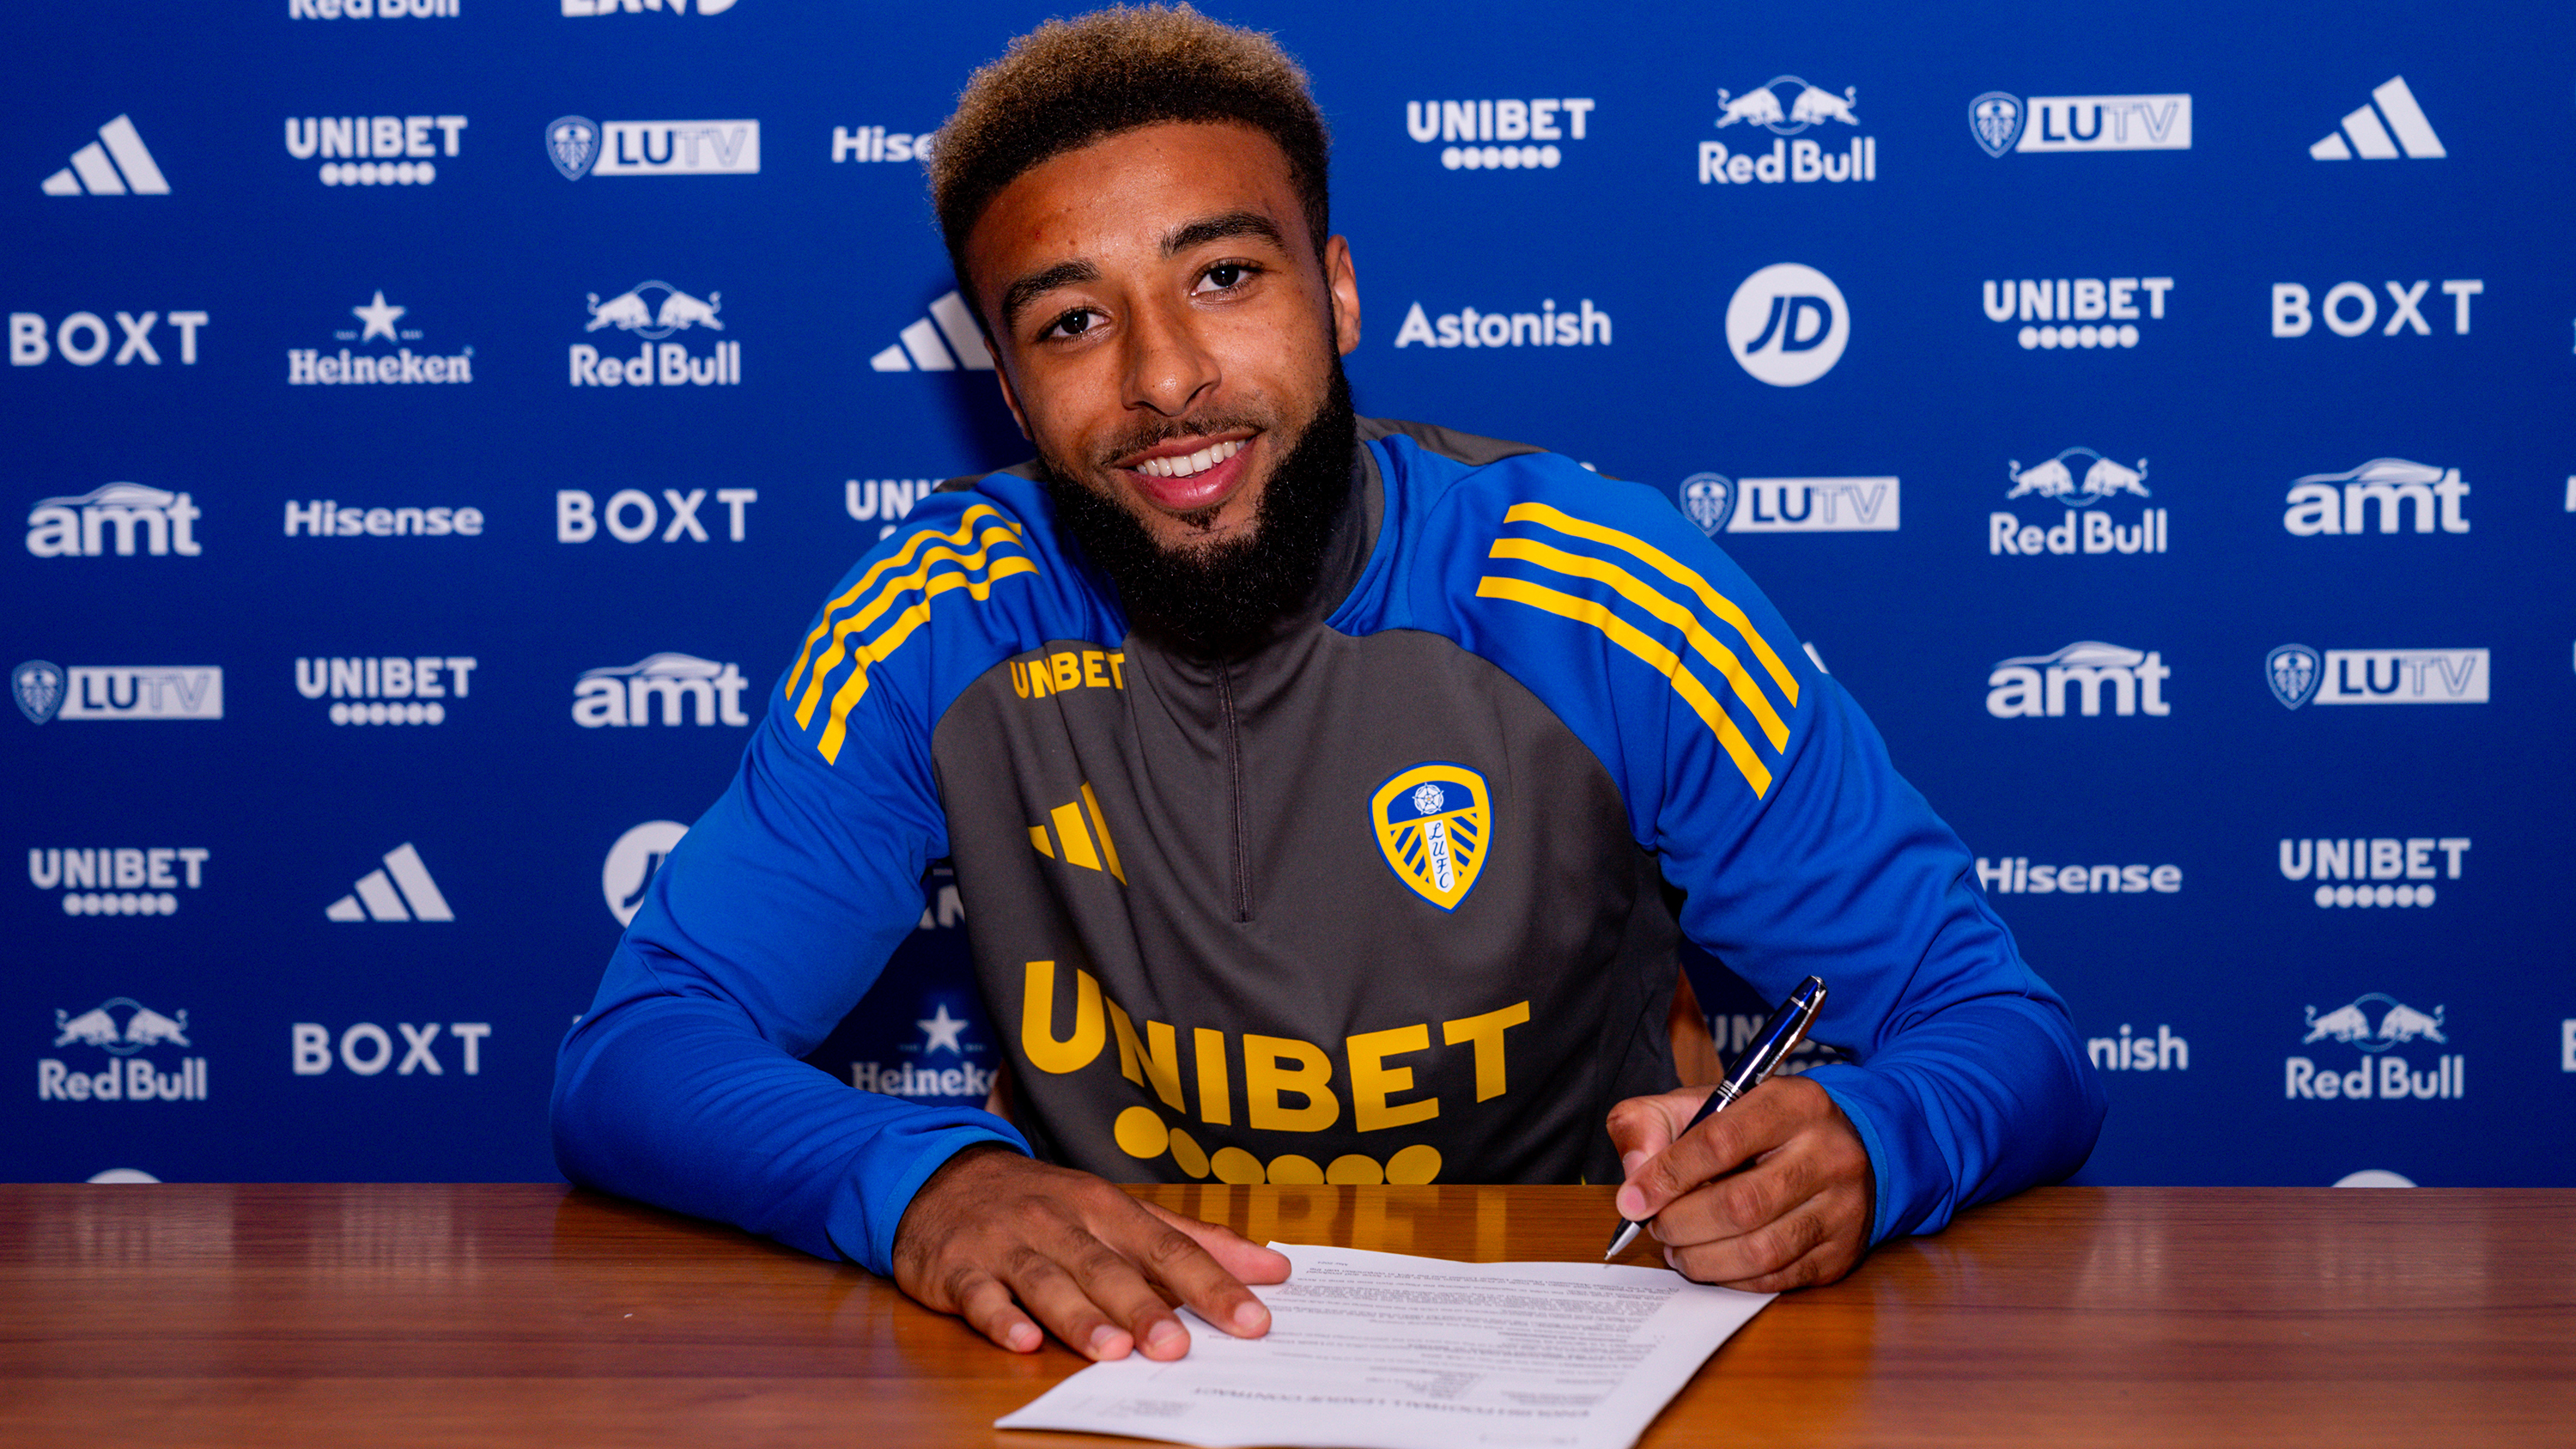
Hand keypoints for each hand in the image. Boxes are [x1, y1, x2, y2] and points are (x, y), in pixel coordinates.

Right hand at [891, 1143, 1289, 1359]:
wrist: (944, 1178)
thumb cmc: (1046, 1204)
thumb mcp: (1118, 1211)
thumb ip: (1193, 1241)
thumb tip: (1271, 1267)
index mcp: (1106, 1208)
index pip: (1169, 1248)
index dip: (1211, 1285)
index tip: (1252, 1320)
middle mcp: (1060, 1223)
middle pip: (1108, 1267)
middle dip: (1145, 1306)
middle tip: (1179, 1346)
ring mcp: (1008, 1245)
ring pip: (1047, 1281)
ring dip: (1079, 1317)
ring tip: (1113, 1351)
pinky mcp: (960, 1269)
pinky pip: (980, 1295)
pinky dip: (999, 1317)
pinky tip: (1021, 1340)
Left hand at [1606, 1074, 1872, 1290]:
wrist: (1833, 1150)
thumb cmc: (1758, 1128)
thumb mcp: (1704, 1103)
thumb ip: (1652, 1122)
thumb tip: (1635, 1174)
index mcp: (1793, 1103)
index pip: (1720, 1141)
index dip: (1668, 1175)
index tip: (1634, 1200)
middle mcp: (1829, 1152)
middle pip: (1741, 1204)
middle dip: (1682, 1223)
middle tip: (1657, 1227)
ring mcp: (1844, 1206)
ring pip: (1761, 1250)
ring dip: (1702, 1260)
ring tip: (1676, 1250)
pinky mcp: (1843, 1252)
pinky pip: (1777, 1279)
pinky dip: (1731, 1279)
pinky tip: (1710, 1264)